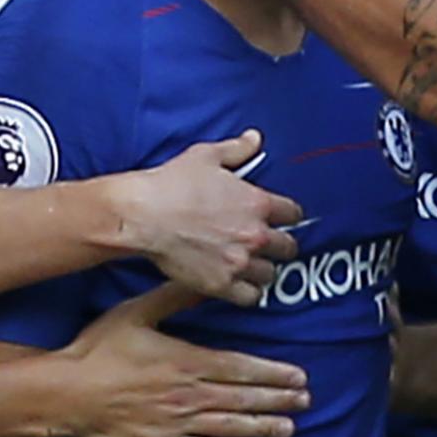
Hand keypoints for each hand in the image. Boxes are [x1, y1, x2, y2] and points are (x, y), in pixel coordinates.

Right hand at [57, 278, 309, 436]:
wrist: (63, 393)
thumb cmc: (98, 349)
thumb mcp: (136, 312)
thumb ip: (175, 296)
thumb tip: (208, 279)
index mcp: (186, 361)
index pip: (242, 369)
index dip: (274, 373)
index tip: (300, 376)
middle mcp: (188, 394)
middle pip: (243, 399)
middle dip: (278, 399)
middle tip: (306, 401)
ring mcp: (175, 424)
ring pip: (229, 426)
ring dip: (262, 427)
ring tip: (289, 427)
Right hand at [111, 130, 303, 304]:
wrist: (142, 215)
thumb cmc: (171, 184)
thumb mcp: (206, 156)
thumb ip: (237, 149)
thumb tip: (255, 138)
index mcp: (258, 203)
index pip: (294, 215)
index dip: (286, 216)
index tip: (279, 219)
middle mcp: (256, 235)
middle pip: (289, 248)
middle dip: (279, 245)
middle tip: (265, 244)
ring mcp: (240, 262)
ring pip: (271, 274)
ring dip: (262, 269)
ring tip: (249, 264)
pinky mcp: (222, 284)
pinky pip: (251, 297)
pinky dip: (247, 292)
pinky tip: (238, 283)